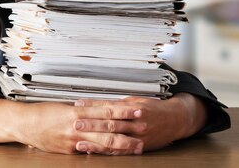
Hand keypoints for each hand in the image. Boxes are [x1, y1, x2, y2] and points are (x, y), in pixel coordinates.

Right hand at [0, 98, 143, 154]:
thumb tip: (97, 110)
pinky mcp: (69, 150)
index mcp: (76, 111)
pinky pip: (90, 152)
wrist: (23, 123)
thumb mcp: (63, 107)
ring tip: (136, 146)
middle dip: (128, 129)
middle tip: (144, 130)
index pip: (105, 110)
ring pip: (102, 142)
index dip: (123, 110)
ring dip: (121, 144)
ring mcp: (74, 140)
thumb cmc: (41, 113)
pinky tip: (114, 155)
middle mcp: (77, 126)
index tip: (137, 109)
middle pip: (107, 127)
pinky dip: (103, 152)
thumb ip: (80, 110)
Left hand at [73, 93, 207, 153]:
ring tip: (80, 143)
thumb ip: (114, 104)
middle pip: (110, 124)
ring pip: (114, 139)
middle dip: (92, 125)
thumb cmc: (153, 108)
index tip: (78, 105)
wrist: (176, 119)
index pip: (108, 107)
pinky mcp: (141, 147)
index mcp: (132, 108)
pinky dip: (107, 152)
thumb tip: (92, 103)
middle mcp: (136, 122)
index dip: (92, 106)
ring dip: (96, 142)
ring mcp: (138, 136)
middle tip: (75, 124)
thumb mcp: (133, 101)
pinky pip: (121, 151)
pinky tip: (95, 152)